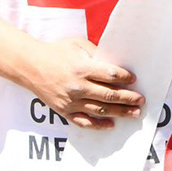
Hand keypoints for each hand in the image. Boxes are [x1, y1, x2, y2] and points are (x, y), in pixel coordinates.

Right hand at [21, 37, 143, 128]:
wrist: (30, 66)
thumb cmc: (57, 52)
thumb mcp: (78, 45)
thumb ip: (97, 54)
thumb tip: (116, 64)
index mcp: (82, 68)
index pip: (111, 75)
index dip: (125, 77)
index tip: (134, 79)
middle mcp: (77, 86)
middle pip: (109, 95)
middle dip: (128, 98)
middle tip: (141, 100)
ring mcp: (70, 101)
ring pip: (100, 110)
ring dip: (120, 112)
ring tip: (134, 113)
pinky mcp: (64, 110)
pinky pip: (83, 121)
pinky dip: (98, 125)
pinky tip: (111, 125)